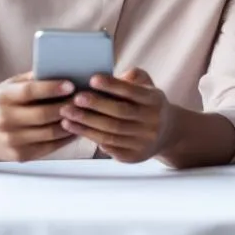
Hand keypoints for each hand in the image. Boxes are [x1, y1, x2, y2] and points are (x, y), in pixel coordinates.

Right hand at [0, 72, 76, 162]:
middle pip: (43, 114)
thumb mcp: (10, 86)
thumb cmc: (3, 104)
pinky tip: (76, 128)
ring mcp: (11, 140)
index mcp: (3, 98)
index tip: (71, 85)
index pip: (29, 92)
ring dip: (71, 123)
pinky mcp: (20, 155)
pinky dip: (66, 138)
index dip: (51, 88)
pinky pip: (50, 146)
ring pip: (50, 132)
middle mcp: (4, 119)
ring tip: (85, 113)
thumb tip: (62, 69)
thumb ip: (32, 78)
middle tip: (84, 100)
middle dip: (67, 106)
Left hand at [60, 68, 175, 162]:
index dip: (112, 86)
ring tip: (67, 115)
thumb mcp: (148, 87)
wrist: (167, 133)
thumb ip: (132, 78)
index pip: (132, 92)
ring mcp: (144, 141)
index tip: (92, 79)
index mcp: (155, 100)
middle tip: (75, 98)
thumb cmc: (148, 104)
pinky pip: (109, 146)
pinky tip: (75, 129)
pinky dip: (90, 137)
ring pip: (110, 132)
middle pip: (119, 113)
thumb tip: (110, 77)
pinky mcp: (133, 156)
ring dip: (86, 124)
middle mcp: (152, 121)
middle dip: (95, 105)